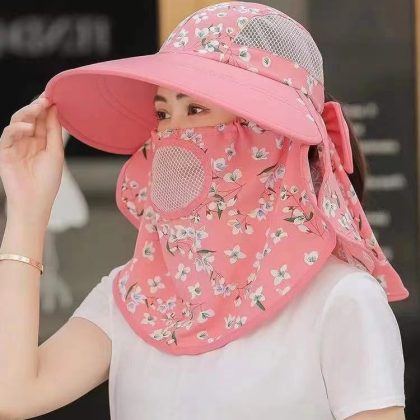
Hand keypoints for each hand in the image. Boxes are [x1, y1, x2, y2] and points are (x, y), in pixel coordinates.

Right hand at [0, 94, 64, 225]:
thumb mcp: (55, 152)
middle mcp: (28, 141)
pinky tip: (28, 128)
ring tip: (38, 107)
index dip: (46, 108)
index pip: (42, 120)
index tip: (54, 97)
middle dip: (37, 107)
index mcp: (41, 141)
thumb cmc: (48, 180)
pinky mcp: (4, 152)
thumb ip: (54, 130)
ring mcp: (15, 145)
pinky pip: (8, 135)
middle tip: (45, 99)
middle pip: (30, 118)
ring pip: (17, 122)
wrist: (35, 201)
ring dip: (27, 113)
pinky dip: (17, 129)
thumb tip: (55, 109)